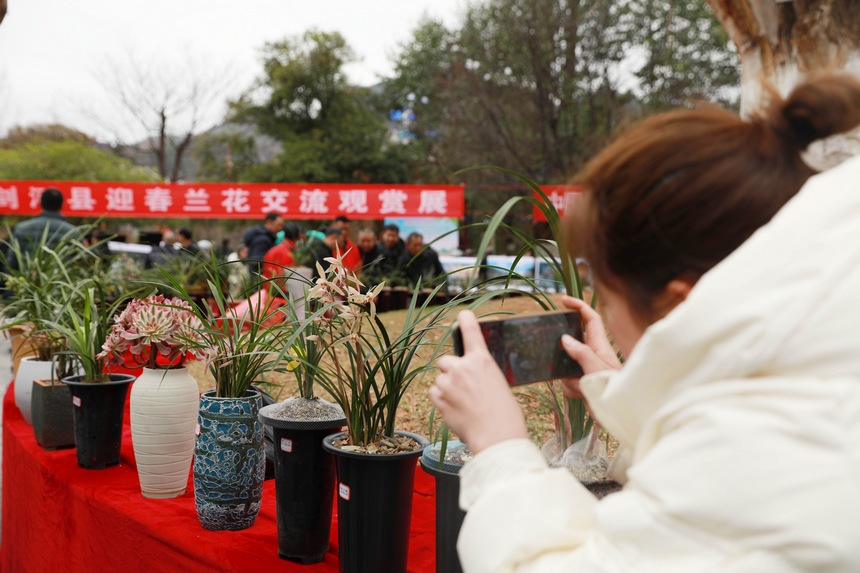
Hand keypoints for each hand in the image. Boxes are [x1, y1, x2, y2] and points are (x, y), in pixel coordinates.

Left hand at [429, 310, 527, 453]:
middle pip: (446, 361)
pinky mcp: (439, 398)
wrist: (497, 436)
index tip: (463, 315)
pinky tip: (455, 410)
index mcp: (482, 360)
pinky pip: (434, 393)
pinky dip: (441, 400)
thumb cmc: (505, 414)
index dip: (466, 321)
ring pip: (440, 379)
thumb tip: (471, 380)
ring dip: (447, 388)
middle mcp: (463, 367)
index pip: (471, 333)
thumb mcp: (498, 385)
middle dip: (450, 371)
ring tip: (463, 404)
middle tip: (462, 387)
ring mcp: (449, 382)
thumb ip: (481, 375)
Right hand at [558, 296, 621, 398]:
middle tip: (555, 354)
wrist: (619, 413)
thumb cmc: (613, 388)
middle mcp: (594, 354)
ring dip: (567, 377)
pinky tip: (580, 395)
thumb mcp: (595, 368)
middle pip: (572, 343)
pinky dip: (571, 389)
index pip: (590, 318)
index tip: (563, 300)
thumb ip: (580, 352)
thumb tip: (565, 339)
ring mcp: (588, 369)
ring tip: (578, 385)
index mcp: (601, 345)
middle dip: (563, 352)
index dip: (578, 306)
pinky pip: (568, 381)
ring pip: (567, 364)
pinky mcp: (584, 383)